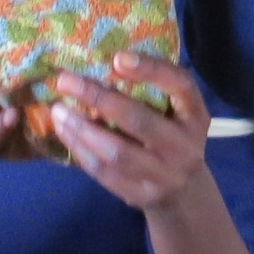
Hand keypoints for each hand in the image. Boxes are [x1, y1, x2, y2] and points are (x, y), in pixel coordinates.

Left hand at [51, 52, 208, 214]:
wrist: (185, 191)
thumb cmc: (172, 134)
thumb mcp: (177, 110)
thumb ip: (154, 88)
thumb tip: (102, 59)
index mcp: (195, 115)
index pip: (180, 86)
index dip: (150, 70)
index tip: (116, 58)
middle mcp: (185, 146)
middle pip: (139, 120)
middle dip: (98, 98)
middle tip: (64, 80)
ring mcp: (164, 176)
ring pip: (117, 152)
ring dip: (82, 129)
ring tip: (58, 110)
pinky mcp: (141, 195)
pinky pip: (105, 174)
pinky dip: (81, 151)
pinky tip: (65, 133)